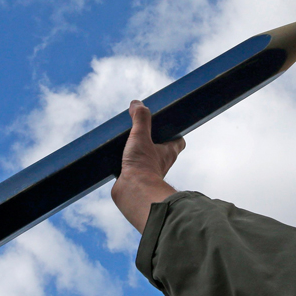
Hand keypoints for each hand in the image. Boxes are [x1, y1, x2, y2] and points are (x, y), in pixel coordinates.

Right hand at [111, 100, 185, 232]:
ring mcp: (149, 172)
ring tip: (127, 142)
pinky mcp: (136, 179)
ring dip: (140, 153)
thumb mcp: (140, 136)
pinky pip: (133, 169)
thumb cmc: (143, 165)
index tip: (167, 125)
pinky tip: (117, 157)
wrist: (132, 192)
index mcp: (169, 152)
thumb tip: (136, 103)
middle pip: (162, 150)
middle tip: (142, 131)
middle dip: (154, 142)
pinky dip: (127, 163)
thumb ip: (140, 118)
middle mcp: (162, 163)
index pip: (178, 141)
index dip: (175, 134)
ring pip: (148, 159)